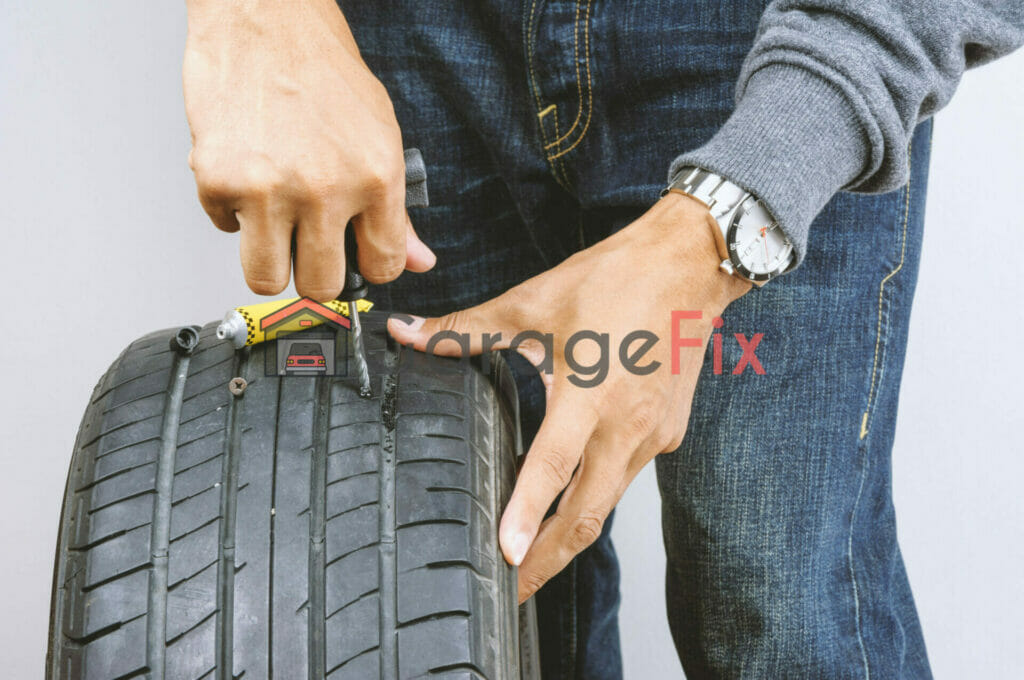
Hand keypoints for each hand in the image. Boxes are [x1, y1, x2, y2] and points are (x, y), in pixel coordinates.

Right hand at [183, 0, 434, 300]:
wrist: (264, 18)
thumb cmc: (322, 69)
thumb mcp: (380, 135)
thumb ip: (396, 209)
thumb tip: (418, 260)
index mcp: (375, 178)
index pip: (383, 266)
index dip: (369, 267)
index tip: (356, 259)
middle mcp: (325, 189)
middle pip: (321, 286)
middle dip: (315, 273)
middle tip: (308, 245)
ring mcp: (269, 189)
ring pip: (266, 278)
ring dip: (270, 259)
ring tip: (274, 225)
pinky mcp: (218, 181)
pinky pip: (225, 229)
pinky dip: (233, 212)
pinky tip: (247, 175)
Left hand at [387, 193, 750, 601]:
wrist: (689, 265)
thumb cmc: (615, 279)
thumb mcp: (532, 303)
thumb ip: (465, 329)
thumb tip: (407, 332)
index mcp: (591, 391)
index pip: (552, 466)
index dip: (527, 514)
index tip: (506, 555)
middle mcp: (627, 424)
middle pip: (588, 513)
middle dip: (549, 560)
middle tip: (512, 590)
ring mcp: (653, 434)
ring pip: (608, 502)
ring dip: (572, 534)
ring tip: (535, 559)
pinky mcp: (667, 433)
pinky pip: (627, 477)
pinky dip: (598, 498)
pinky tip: (574, 502)